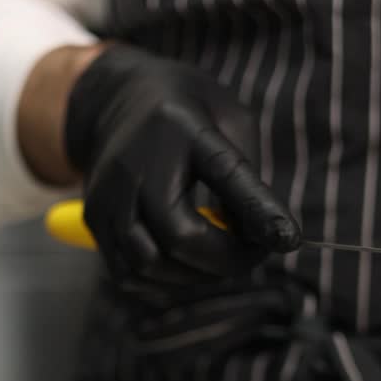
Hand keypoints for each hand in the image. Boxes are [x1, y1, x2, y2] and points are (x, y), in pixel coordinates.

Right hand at [63, 45, 299, 287]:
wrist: (115, 98)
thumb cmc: (187, 112)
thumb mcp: (230, 119)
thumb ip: (247, 179)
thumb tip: (271, 239)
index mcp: (177, 126)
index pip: (224, 174)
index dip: (257, 213)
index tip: (288, 240)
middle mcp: (134, 164)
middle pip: (179, 239)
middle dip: (225, 261)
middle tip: (253, 253)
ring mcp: (107, 195)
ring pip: (150, 265)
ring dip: (194, 276)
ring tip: (219, 258)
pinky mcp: (93, 219)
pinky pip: (128, 274)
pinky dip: (164, 283)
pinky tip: (186, 265)